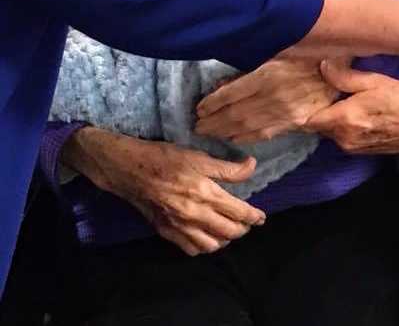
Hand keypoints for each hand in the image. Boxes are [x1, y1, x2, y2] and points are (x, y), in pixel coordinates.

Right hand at [62, 127, 265, 255]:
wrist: (129, 169)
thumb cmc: (165, 158)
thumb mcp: (199, 157)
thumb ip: (227, 168)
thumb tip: (252, 166)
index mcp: (205, 193)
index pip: (238, 212)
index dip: (254, 216)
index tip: (262, 217)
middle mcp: (194, 214)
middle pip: (228, 232)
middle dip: (243, 229)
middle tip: (248, 223)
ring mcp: (179, 226)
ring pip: (211, 245)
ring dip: (224, 240)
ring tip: (229, 231)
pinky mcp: (166, 232)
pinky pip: (190, 249)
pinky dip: (203, 247)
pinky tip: (207, 238)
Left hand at [195, 56, 341, 142]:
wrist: (336, 69)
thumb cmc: (305, 55)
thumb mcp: (276, 53)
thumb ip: (250, 68)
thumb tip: (224, 83)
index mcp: (267, 75)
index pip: (231, 93)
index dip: (212, 103)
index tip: (198, 109)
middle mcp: (273, 96)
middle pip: (235, 113)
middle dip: (213, 122)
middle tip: (197, 126)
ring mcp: (285, 112)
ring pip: (248, 126)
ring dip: (225, 132)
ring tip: (209, 134)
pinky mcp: (295, 122)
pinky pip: (266, 133)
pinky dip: (246, 138)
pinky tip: (233, 139)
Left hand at [305, 59, 398, 153]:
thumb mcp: (374, 82)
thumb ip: (345, 77)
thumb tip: (323, 66)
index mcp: (344, 119)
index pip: (308, 121)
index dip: (306, 108)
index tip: (309, 95)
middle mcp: (343, 138)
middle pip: (319, 126)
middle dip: (321, 111)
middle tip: (326, 94)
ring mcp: (352, 148)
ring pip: (330, 133)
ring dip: (332, 120)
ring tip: (340, 102)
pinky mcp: (360, 152)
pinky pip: (342, 138)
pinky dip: (343, 128)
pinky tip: (353, 114)